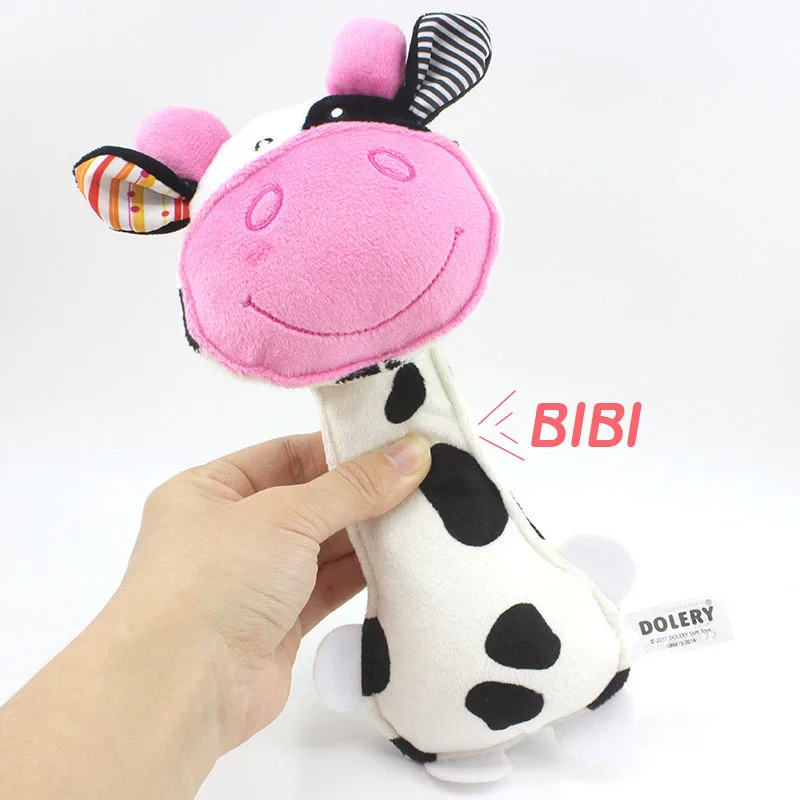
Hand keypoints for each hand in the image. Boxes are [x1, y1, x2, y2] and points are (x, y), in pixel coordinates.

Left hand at [112, 431, 430, 749]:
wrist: (181, 689)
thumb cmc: (220, 577)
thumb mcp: (286, 515)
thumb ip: (353, 487)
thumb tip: (414, 452)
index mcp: (208, 490)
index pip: (284, 454)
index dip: (338, 448)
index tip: (395, 445)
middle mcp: (228, 531)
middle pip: (308, 500)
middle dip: (361, 493)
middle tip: (423, 479)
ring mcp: (254, 580)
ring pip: (321, 546)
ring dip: (367, 534)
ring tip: (425, 514)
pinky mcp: (278, 624)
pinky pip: (328, 586)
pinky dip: (363, 574)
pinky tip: (404, 559)